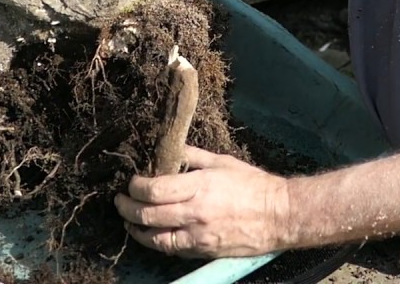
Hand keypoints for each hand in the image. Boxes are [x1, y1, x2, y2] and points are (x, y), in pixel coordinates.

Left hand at [114, 146, 292, 258]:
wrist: (279, 216)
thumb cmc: (253, 185)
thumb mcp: (222, 162)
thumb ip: (193, 156)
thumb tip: (171, 149)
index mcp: (200, 186)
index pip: (154, 190)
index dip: (135, 187)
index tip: (131, 183)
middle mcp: (196, 213)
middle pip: (148, 215)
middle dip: (128, 208)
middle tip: (120, 202)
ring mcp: (199, 236)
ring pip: (155, 238)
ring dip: (136, 230)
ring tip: (128, 221)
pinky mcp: (204, 251)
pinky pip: (173, 249)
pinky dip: (156, 242)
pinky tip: (150, 235)